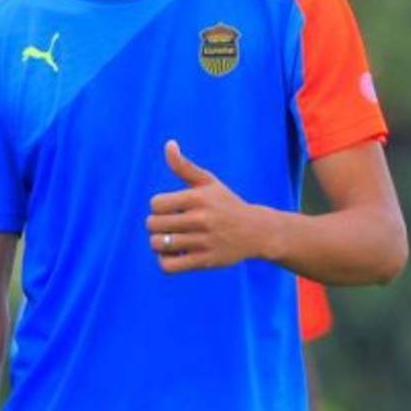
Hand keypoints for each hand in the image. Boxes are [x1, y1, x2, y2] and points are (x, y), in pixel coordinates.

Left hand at [145, 141, 266, 272]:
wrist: (257, 231)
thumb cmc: (226, 203)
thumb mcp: (208, 182)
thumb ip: (183, 166)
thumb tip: (168, 144)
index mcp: (198, 198)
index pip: (156, 204)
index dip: (158, 206)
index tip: (170, 208)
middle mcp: (201, 220)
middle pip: (154, 224)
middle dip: (155, 225)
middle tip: (166, 225)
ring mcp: (204, 242)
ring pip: (159, 245)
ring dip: (158, 243)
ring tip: (168, 240)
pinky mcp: (206, 261)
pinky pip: (169, 266)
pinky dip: (164, 261)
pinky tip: (173, 254)